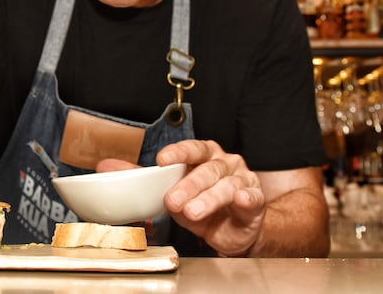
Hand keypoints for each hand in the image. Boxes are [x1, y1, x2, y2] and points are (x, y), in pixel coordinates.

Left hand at [156, 139, 265, 256]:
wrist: (233, 232)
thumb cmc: (204, 208)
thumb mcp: (178, 197)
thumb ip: (155, 184)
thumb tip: (125, 171)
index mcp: (205, 156)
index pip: (192, 149)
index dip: (178, 153)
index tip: (162, 160)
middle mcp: (225, 163)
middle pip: (207, 169)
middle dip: (188, 185)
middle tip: (172, 200)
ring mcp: (243, 180)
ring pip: (226, 185)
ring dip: (208, 199)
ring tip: (192, 211)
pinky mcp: (257, 200)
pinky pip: (253, 197)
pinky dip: (246, 198)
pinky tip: (240, 199)